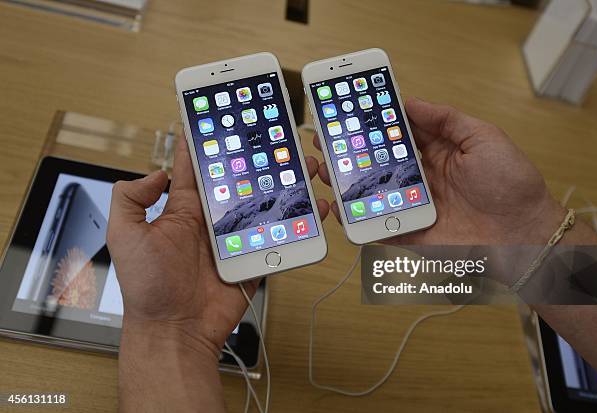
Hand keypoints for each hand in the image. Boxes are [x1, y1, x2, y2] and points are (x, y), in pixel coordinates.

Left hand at [107, 135, 328, 352]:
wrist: (176, 330)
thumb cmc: (148, 287)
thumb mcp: (124, 236)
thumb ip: (130, 199)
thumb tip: (158, 172)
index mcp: (183, 210)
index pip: (197, 167)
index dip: (207, 142)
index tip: (220, 117)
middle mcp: (212, 219)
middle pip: (241, 180)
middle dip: (258, 158)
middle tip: (279, 136)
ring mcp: (236, 237)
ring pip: (265, 202)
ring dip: (285, 184)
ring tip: (305, 164)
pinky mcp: (255, 256)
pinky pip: (280, 234)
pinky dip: (300, 221)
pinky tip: (315, 206)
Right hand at [316, 97, 565, 247]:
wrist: (524, 235)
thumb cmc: (511, 184)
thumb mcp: (484, 138)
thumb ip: (447, 120)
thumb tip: (411, 102)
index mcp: (438, 153)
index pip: (400, 134)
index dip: (376, 124)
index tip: (352, 112)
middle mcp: (422, 178)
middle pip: (381, 164)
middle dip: (354, 153)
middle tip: (327, 141)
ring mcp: (415, 206)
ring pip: (373, 193)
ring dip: (349, 183)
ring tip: (327, 171)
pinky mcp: (412, 233)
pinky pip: (379, 227)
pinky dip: (358, 221)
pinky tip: (340, 209)